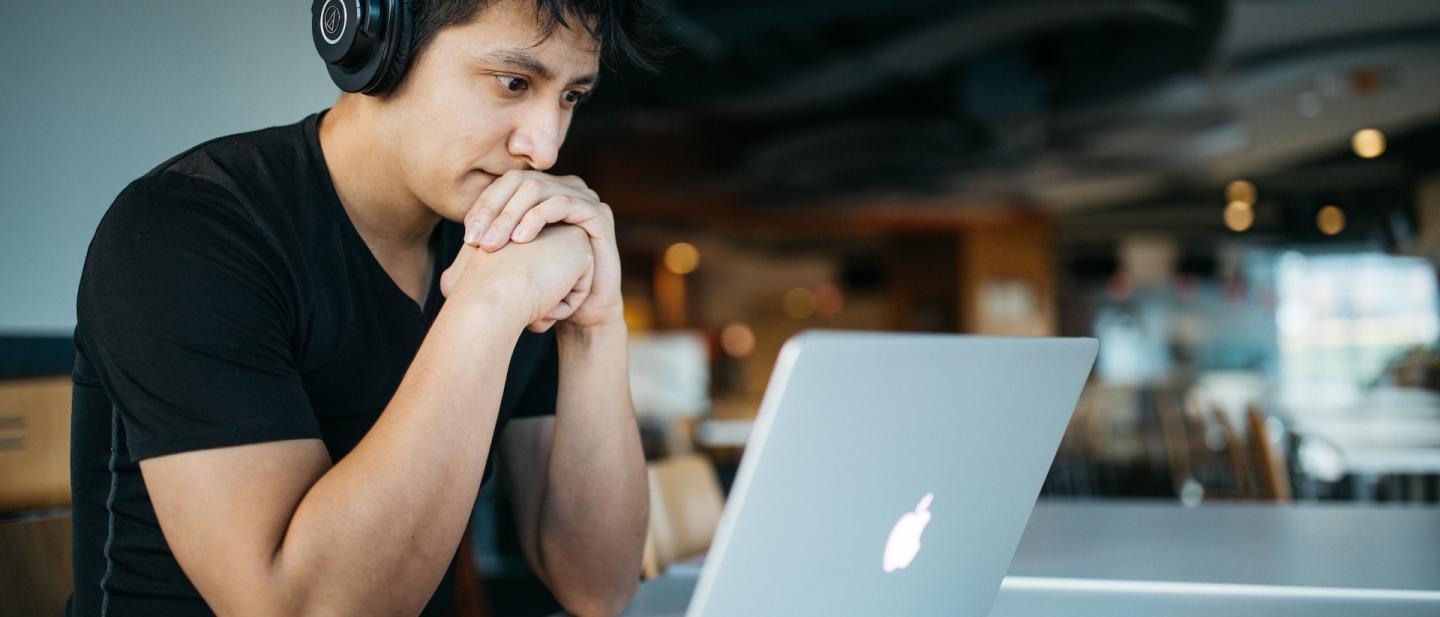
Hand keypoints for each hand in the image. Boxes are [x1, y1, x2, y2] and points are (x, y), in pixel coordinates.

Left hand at [461, 171, 622, 329]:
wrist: (582, 313)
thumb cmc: (545, 287)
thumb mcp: (513, 260)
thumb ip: (493, 240)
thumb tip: (462, 236)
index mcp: (543, 193)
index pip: (505, 184)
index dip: (483, 206)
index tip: (467, 238)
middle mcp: (563, 188)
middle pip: (519, 181)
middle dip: (493, 210)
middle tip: (476, 242)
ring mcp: (583, 197)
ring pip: (537, 189)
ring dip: (510, 215)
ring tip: (493, 244)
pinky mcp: (598, 213)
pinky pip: (562, 203)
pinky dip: (537, 218)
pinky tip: (520, 240)